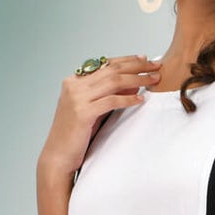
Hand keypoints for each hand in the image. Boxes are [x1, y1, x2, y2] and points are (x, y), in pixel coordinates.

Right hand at [40, 54, 162, 177]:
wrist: (58, 156)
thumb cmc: (76, 135)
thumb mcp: (93, 109)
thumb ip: (109, 95)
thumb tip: (133, 85)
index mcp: (74, 81)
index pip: (105, 64)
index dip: (127, 60)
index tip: (144, 59)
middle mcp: (74, 85)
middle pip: (111, 69)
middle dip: (136, 66)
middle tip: (155, 66)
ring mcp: (77, 98)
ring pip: (113, 82)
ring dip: (137, 79)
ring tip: (153, 79)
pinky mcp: (82, 113)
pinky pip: (111, 101)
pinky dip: (128, 99)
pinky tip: (140, 100)